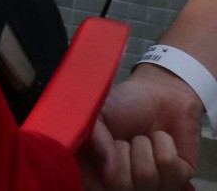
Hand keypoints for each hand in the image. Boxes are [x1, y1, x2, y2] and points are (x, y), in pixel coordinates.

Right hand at [85, 67, 202, 190]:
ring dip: (144, 147)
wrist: (158, 93)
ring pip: (147, 177)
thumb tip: (109, 174)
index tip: (104, 146)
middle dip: (123, 153)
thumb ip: (94, 142)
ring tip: (143, 138)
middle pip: (123, 187)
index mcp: (99, 174)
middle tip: (125, 139)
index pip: (97, 188)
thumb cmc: (122, 106)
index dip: (100, 171)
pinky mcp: (180, 178)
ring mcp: (153, 184)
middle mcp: (125, 184)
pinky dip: (164, 144)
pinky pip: (170, 167)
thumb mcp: (97, 118)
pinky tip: (160, 140)